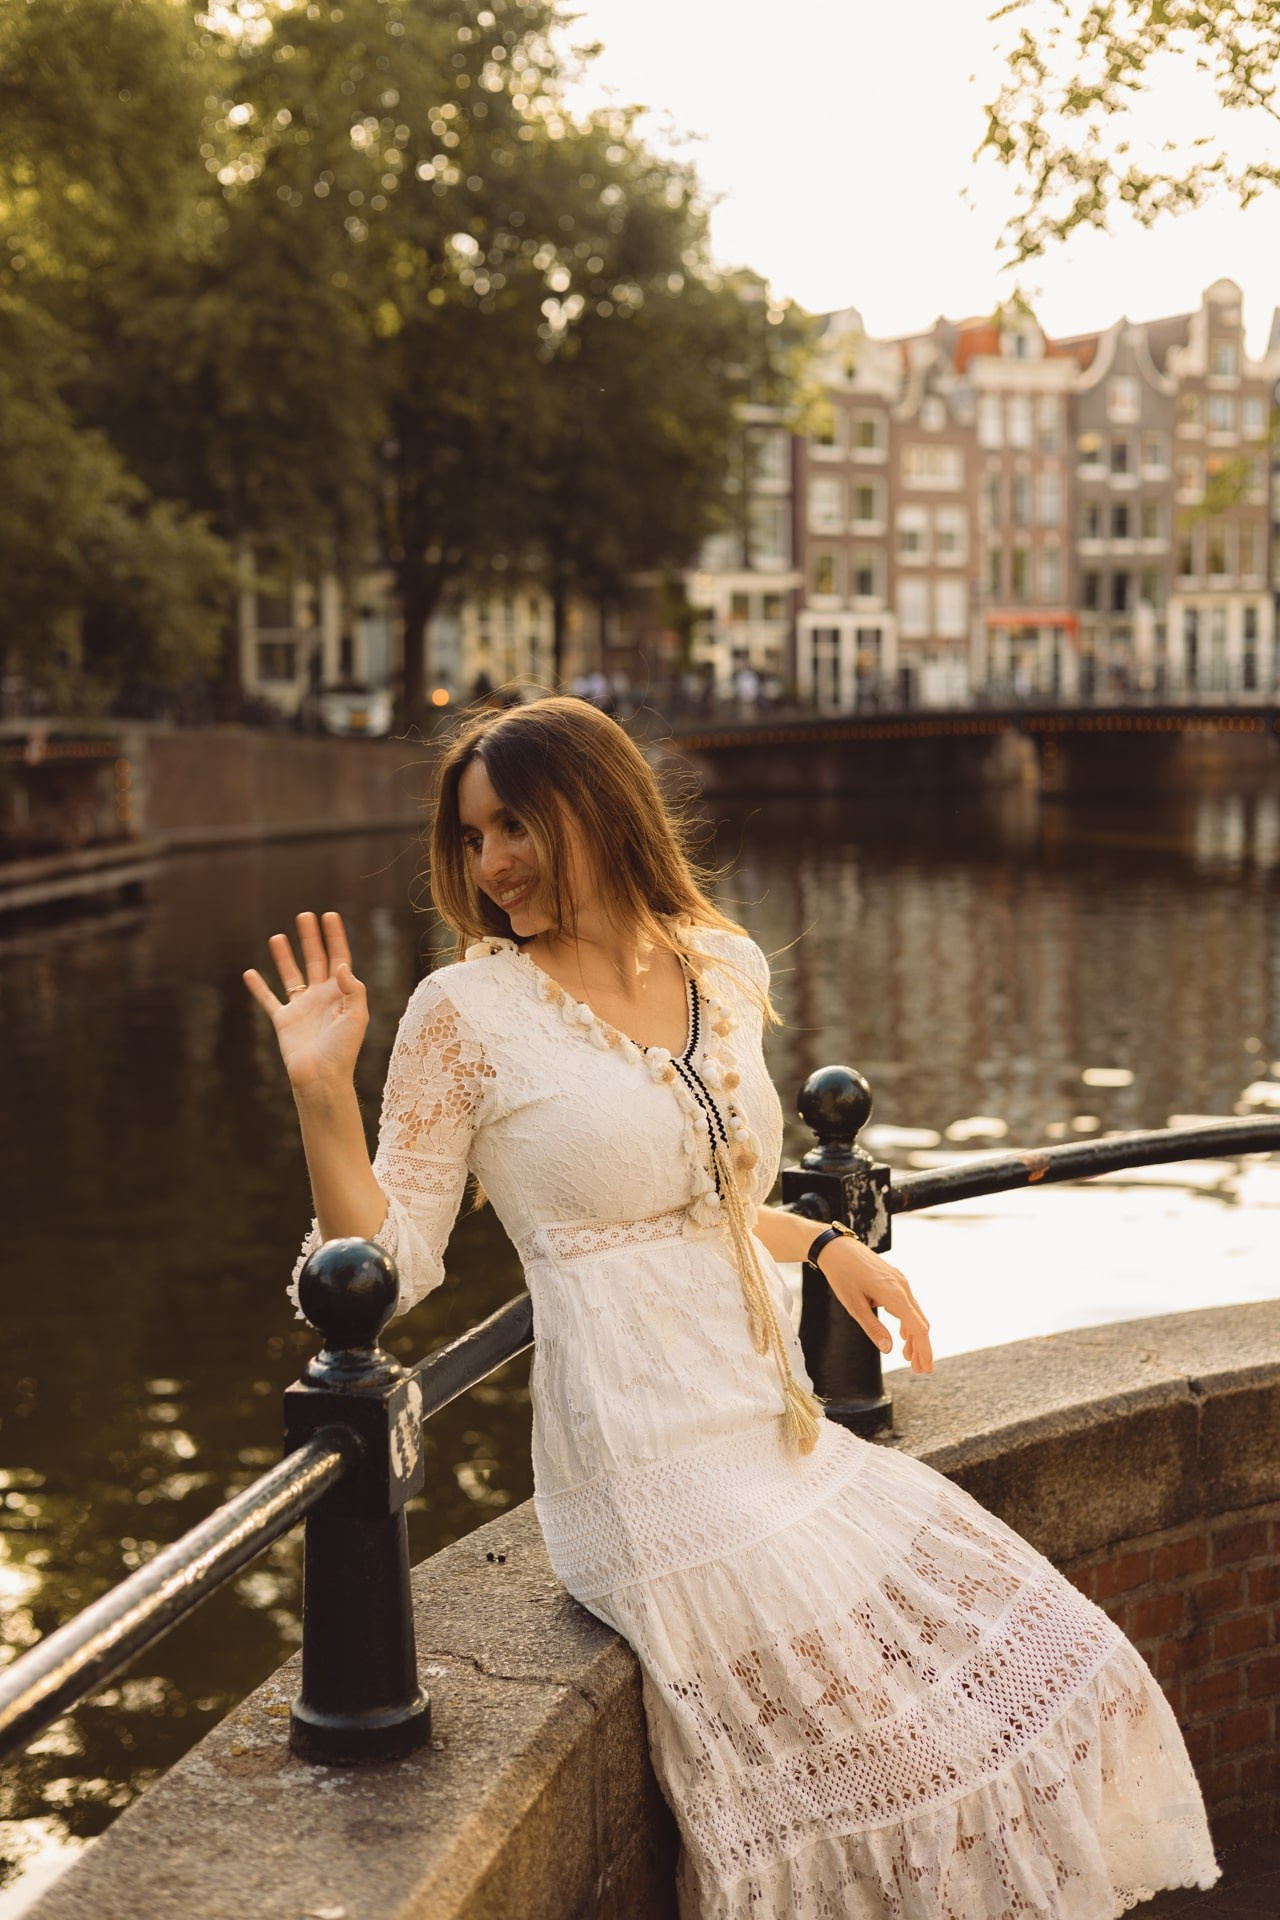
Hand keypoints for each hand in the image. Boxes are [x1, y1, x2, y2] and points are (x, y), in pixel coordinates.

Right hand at [243, 910, 368, 1096]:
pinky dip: (258, 987)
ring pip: (291, 975)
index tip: (329, 915)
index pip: (339, 957)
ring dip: (284, 956)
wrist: (321, 1078)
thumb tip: (341, 965)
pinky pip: (268, 1000)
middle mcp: (321, 997)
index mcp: (341, 994)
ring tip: (277, 936)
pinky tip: (249, 972)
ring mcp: (301, 1007)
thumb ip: (352, 989)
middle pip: (315, 960)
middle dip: (311, 938)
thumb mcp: (356, 1017)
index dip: (335, 937)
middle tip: (304, 915)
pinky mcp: (283, 1021)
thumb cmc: (343, 1051)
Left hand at [817, 1236, 933, 1374]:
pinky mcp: (895, 1279)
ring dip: (914, 1337)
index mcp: (894, 1294)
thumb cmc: (842, 1275)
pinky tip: (902, 1336)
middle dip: (921, 1348)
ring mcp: (900, 1282)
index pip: (917, 1328)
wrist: (836, 1247)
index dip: (924, 1350)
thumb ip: (873, 1327)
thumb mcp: (854, 1305)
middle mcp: (903, 1287)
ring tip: (909, 1358)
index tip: (926, 1368)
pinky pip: (908, 1304)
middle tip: (920, 1370)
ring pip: (915, 1314)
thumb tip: (888, 1349)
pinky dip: (908, 1322)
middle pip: (920, 1323)